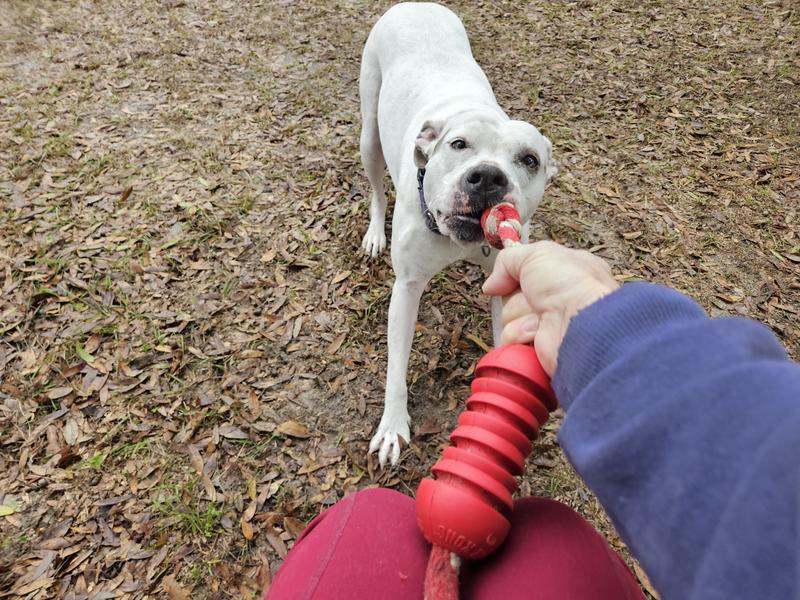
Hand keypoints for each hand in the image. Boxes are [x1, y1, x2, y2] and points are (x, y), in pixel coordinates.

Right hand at [482, 241, 618, 375]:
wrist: (579, 324)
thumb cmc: (570, 285)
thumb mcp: (539, 254)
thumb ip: (509, 260)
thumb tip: (491, 285)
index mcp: (566, 273)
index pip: (528, 272)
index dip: (519, 274)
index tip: (520, 277)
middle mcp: (558, 300)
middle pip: (514, 296)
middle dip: (519, 298)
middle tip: (535, 298)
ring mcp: (548, 325)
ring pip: (509, 319)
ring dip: (519, 317)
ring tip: (539, 319)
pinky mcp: (537, 348)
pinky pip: (510, 340)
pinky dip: (519, 335)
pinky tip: (537, 332)